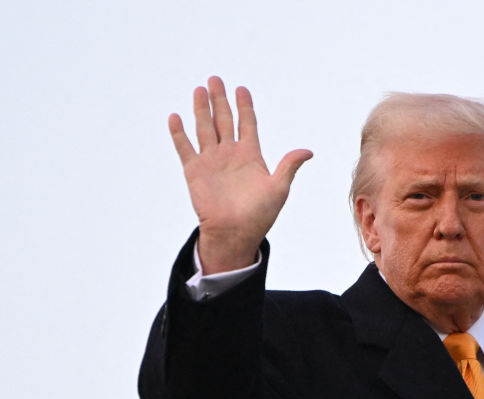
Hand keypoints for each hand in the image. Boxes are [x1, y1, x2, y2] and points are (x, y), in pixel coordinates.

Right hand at [169, 77, 312, 272]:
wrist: (235, 233)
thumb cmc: (259, 215)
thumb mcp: (279, 188)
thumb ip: (289, 166)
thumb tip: (308, 151)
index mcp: (250, 155)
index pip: (247, 123)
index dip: (244, 106)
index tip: (241, 89)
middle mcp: (229, 154)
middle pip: (223, 120)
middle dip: (219, 100)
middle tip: (215, 79)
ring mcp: (211, 161)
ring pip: (204, 128)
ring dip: (201, 109)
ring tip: (199, 90)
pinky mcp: (194, 171)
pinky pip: (185, 148)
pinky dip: (179, 133)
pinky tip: (175, 117)